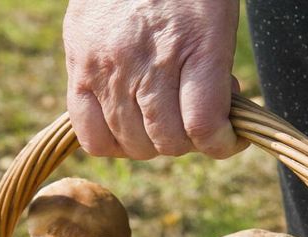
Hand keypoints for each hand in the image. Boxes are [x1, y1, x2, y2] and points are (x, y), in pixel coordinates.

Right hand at [63, 0, 242, 159]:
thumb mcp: (217, 21)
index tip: (228, 137)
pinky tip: (129, 128)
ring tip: (161, 115)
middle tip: (191, 116)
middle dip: (188, 140)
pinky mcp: (79, 66)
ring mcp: (108, 66)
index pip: (205, 126)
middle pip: (168, 142)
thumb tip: (213, 123)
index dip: (223, 144)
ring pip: (132, 144)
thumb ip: (215, 73)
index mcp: (194, 44)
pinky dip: (113, 144)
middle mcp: (148, 60)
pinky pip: (91, 135)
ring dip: (153, 143)